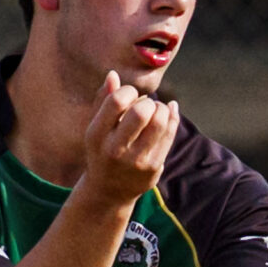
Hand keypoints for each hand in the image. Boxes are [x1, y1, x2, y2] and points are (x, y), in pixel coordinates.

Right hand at [78, 70, 178, 206]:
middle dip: (148, 101)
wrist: (108, 192)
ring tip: (156, 111)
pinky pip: (170, 134)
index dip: (129, 91)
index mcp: (97, 135)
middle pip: (142, 111)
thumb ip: (102, 101)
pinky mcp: (153, 167)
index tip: (129, 96)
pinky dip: (172, 117)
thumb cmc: (102, 151)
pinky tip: (169, 111)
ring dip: (162, 109)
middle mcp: (115, 149)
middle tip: (145, 106)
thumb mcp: (95, 128)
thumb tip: (113, 74)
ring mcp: (136, 160)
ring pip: (160, 122)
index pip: (117, 101)